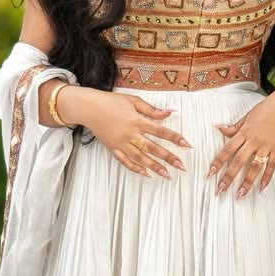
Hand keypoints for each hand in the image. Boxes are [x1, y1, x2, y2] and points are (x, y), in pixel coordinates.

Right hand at [70, 88, 191, 177]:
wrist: (88, 108)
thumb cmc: (110, 101)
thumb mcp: (133, 101)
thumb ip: (151, 109)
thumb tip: (168, 113)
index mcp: (137, 121)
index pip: (160, 131)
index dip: (174, 138)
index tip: (186, 145)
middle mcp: (130, 134)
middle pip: (153, 148)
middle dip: (168, 158)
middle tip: (181, 166)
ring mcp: (121, 143)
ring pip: (140, 158)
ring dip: (154, 167)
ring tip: (167, 175)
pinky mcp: (113, 149)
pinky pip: (125, 161)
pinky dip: (135, 169)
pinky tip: (146, 174)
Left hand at [207, 87, 274, 197]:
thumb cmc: (268, 107)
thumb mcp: (248, 115)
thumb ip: (235, 126)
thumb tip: (220, 129)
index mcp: (244, 132)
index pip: (227, 149)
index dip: (218, 162)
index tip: (210, 172)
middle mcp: (254, 141)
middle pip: (238, 161)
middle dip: (228, 177)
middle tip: (220, 189)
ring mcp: (266, 146)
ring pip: (254, 167)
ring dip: (246, 182)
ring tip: (240, 194)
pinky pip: (271, 166)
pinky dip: (266, 177)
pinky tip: (261, 188)